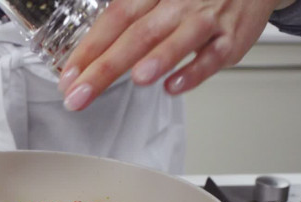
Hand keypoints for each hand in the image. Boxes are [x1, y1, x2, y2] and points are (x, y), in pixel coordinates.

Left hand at [59, 0, 293, 110]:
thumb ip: (128, 24)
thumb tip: (88, 59)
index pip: (115, 19)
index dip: (89, 47)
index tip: (68, 77)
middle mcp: (177, 3)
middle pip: (138, 33)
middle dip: (106, 67)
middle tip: (81, 94)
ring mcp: (205, 19)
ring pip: (180, 37)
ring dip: (159, 58)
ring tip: (137, 79)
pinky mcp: (232, 37)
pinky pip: (213, 55)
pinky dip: (194, 72)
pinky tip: (174, 87)